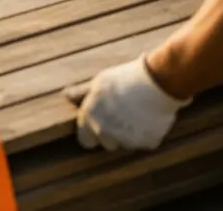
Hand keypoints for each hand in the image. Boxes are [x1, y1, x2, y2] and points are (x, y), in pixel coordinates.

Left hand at [76, 56, 190, 150]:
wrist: (156, 82)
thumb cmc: (124, 78)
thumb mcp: (98, 82)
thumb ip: (81, 92)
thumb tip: (65, 95)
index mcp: (90, 118)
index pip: (85, 140)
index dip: (92, 134)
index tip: (98, 126)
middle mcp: (105, 132)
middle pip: (107, 143)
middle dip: (111, 134)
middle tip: (121, 116)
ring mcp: (127, 140)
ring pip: (126, 144)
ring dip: (129, 135)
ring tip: (136, 114)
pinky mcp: (147, 143)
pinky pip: (145, 142)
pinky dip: (147, 134)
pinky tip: (150, 117)